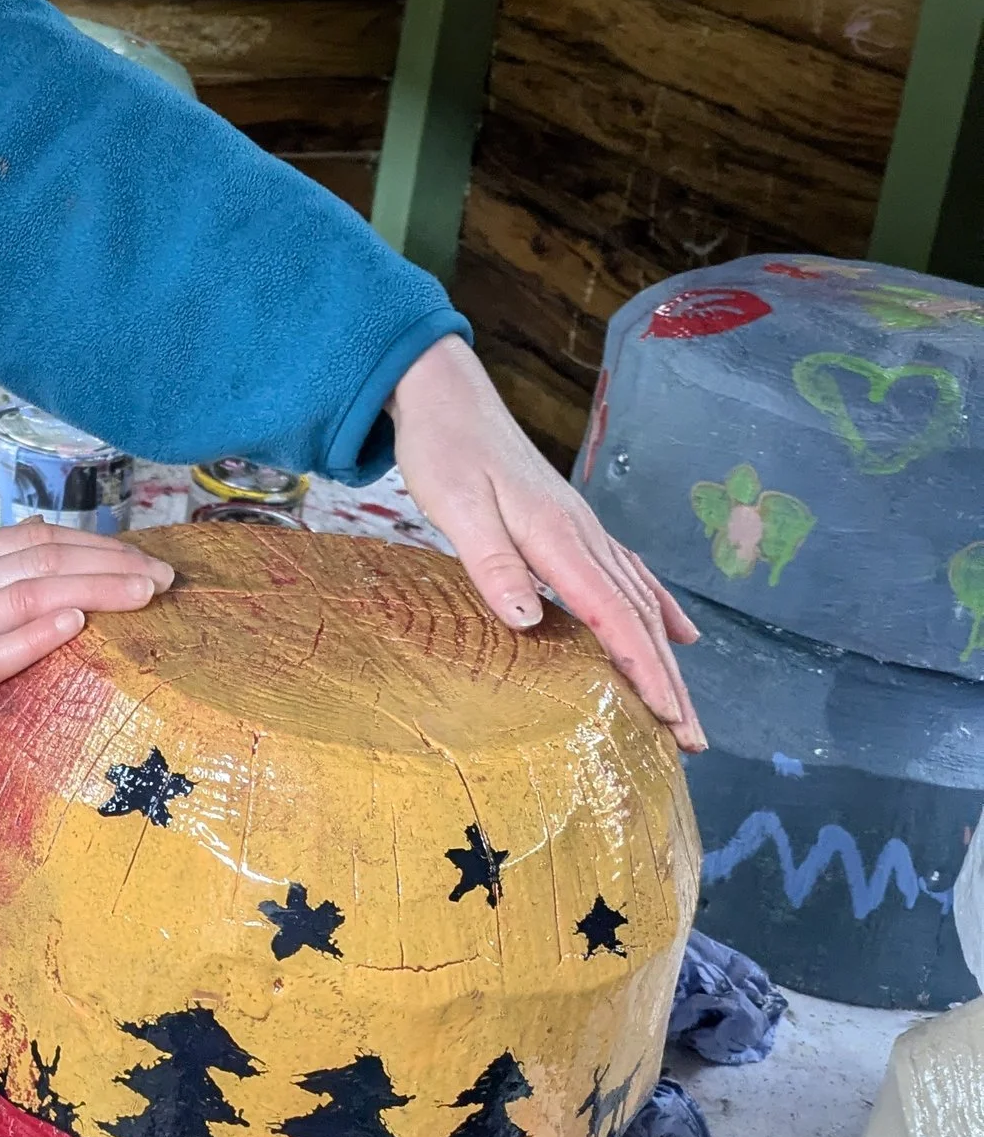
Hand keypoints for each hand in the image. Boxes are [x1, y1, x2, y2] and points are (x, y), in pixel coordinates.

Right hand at [0, 525, 168, 772]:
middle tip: (161, 577)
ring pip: (31, 593)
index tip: (136, 559)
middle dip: (111, 563)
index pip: (31, 540)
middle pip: (43, 558)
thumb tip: (30, 566)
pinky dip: (41, 632)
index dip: (90, 546)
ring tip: (144, 595)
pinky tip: (78, 624)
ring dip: (96, 589)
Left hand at [390, 335, 701, 747]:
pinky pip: (630, 575)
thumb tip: (531, 621)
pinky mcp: (573, 526)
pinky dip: (659, 609)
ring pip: (640, 602)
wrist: (446, 395)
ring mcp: (584, 529)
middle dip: (669, 681)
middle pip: (638, 618)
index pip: (612, 614)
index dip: (642, 668)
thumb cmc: (445, 450)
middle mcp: (584, 535)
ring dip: (666, 658)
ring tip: (686, 710)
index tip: (668, 716)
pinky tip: (680, 635)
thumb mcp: (457, 507)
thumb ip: (494, 564)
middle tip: (692, 740)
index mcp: (558, 536)